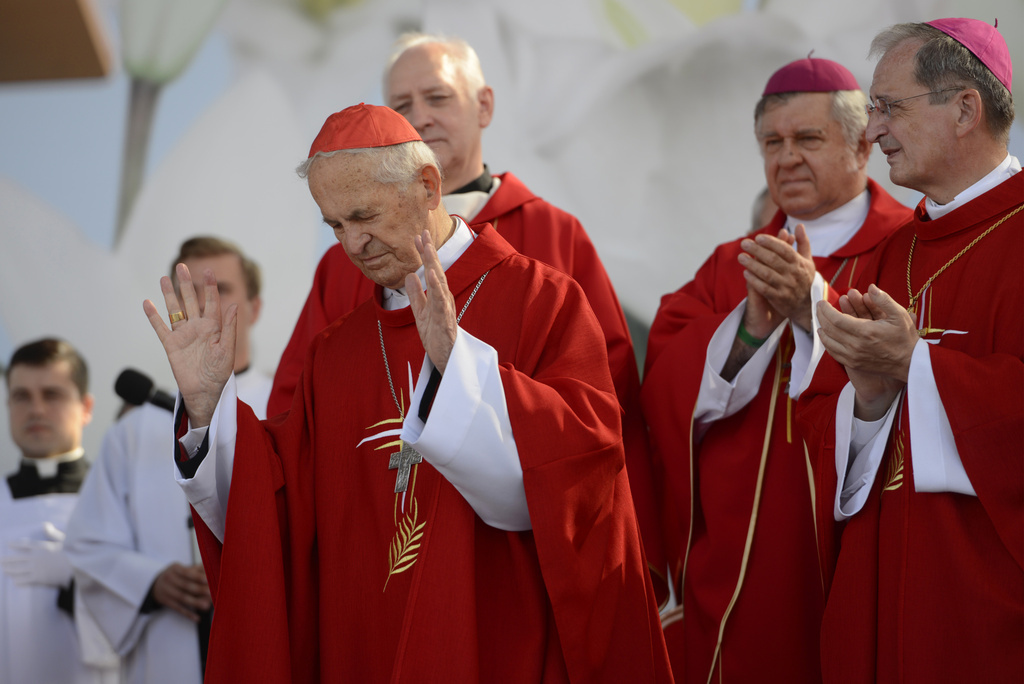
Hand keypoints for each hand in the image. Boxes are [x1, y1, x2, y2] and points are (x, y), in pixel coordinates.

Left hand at [1, 522, 72, 586]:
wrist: (76, 567)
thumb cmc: (72, 552)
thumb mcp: (63, 539)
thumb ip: (52, 533)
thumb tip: (45, 525)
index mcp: (41, 547)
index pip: (24, 545)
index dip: (15, 544)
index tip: (8, 544)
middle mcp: (35, 558)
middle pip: (16, 559)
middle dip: (7, 560)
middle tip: (0, 560)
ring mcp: (35, 569)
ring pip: (17, 570)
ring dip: (9, 570)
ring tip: (4, 570)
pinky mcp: (38, 579)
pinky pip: (24, 580)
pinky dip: (18, 581)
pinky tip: (14, 581)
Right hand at [143, 264, 236, 426]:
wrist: (205, 392)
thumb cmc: (220, 373)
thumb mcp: (227, 350)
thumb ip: (229, 327)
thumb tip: (234, 305)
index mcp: (214, 327)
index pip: (211, 302)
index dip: (209, 287)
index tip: (208, 270)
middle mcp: (197, 327)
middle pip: (190, 301)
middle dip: (186, 284)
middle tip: (181, 266)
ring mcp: (183, 335)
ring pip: (175, 310)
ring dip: (169, 295)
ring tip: (164, 278)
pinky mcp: (171, 345)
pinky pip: (161, 328)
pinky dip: (153, 316)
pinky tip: (147, 303)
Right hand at [151, 563, 211, 622]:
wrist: (157, 584)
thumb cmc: (177, 574)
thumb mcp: (182, 567)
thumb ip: (197, 568)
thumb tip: (213, 569)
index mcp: (175, 569)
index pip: (187, 572)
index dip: (197, 576)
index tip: (207, 579)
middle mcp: (170, 580)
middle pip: (186, 586)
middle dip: (200, 590)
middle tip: (211, 593)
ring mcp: (167, 592)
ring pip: (182, 598)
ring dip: (195, 603)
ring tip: (207, 606)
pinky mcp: (167, 602)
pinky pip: (178, 609)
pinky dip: (188, 614)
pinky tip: (197, 618)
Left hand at [407, 229, 457, 373]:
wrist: (447, 359)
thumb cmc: (436, 336)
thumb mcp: (420, 312)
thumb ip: (415, 294)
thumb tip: (409, 274)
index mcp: (438, 295)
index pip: (430, 270)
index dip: (424, 253)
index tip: (418, 236)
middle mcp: (444, 298)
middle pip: (436, 271)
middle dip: (429, 252)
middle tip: (423, 232)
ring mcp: (445, 308)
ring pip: (439, 282)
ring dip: (433, 264)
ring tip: (427, 248)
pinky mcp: (445, 320)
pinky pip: (440, 302)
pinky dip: (436, 287)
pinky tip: (430, 275)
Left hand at [739, 224, 816, 331]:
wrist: (807, 305)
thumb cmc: (804, 278)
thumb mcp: (807, 260)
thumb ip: (803, 242)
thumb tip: (799, 225)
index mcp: (799, 263)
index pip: (784, 250)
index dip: (771, 242)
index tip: (758, 237)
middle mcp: (793, 274)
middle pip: (773, 260)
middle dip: (757, 250)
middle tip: (744, 243)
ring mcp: (786, 287)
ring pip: (767, 274)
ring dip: (752, 264)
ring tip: (741, 257)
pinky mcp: (779, 298)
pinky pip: (764, 288)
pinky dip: (754, 280)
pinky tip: (745, 273)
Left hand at [816, 285, 918, 419]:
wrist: (910, 363)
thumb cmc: (905, 337)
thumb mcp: (899, 315)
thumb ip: (884, 300)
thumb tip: (870, 287)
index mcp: (865, 332)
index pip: (836, 319)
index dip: (826, 310)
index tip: (821, 302)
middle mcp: (856, 345)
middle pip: (829, 329)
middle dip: (821, 316)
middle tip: (819, 307)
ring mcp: (853, 357)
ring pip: (829, 341)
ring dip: (822, 329)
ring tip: (820, 319)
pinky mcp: (853, 364)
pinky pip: (833, 352)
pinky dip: (827, 342)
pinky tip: (825, 335)